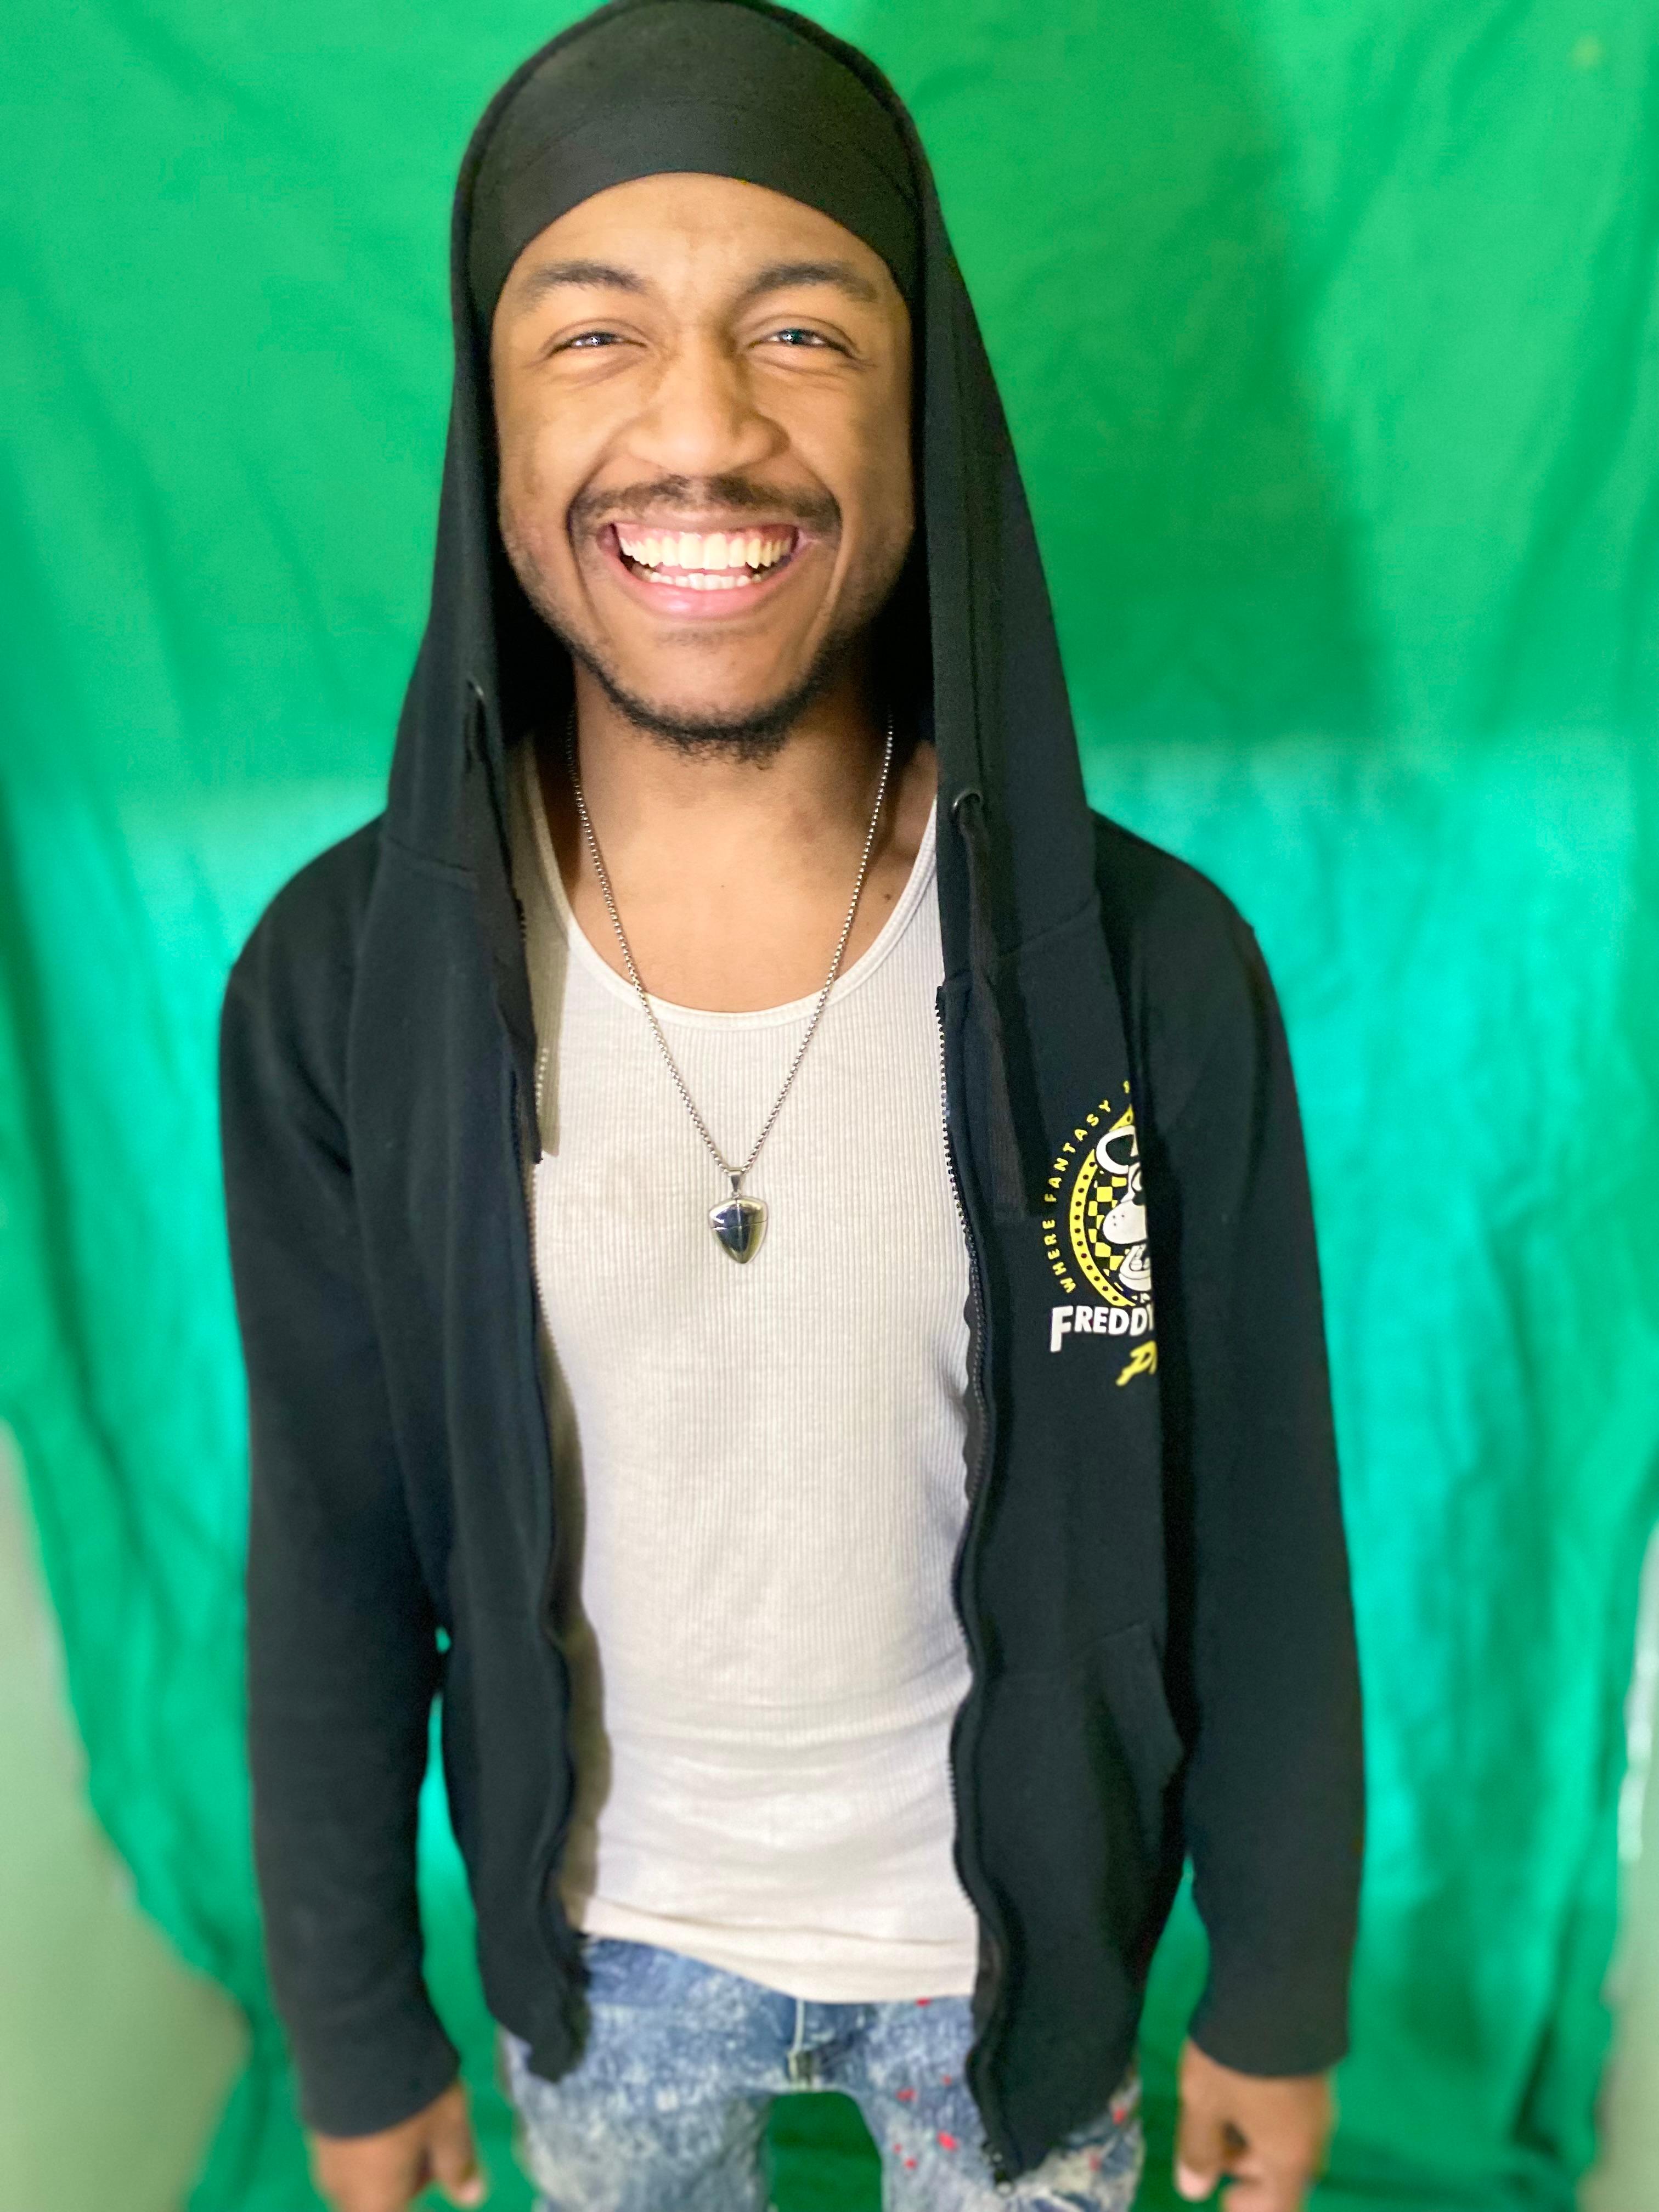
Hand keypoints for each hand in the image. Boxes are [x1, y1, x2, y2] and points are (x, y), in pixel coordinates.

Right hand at [310, 2081, 484, 2211]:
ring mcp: (324, 2159)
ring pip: (364, 2173)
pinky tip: (389, 2104)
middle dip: (410, 2177)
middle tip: (436, 2138)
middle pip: (379, 2199)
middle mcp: (342, 2190)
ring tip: (416, 2116)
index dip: (422, 2194)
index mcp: (374, 2204)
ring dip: (391, 2157)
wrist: (353, 2041)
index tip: (445, 2170)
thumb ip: (458, 2166)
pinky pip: (349, 2149)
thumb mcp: (448, 2128)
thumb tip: (473, 2198)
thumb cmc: (411, 2097)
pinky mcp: (316, 2126)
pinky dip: (372, 2138)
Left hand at [1174, 2039, 1332, 2210]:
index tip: (1223, 2193)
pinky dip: (1267, 2114)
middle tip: (1210, 2145)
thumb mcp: (1203, 2103)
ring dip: (1254, 2138)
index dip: (1251, 2209)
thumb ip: (1198, 2150)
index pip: (1280, 2207)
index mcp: (1290, 2157)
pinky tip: (1239, 2085)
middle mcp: (1315, 2136)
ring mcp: (1320, 2102)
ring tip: (1216, 2109)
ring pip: (1289, 2139)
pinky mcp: (1317, 2071)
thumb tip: (1194, 2190)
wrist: (1278, 1989)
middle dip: (1248, 2169)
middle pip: (1286, 2173)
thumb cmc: (1235, 2059)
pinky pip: (1294, 2112)